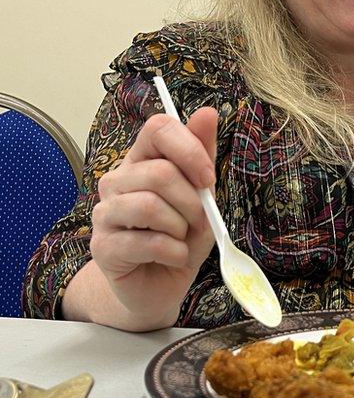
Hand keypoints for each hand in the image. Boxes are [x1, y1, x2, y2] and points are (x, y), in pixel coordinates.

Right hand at [88, 108, 217, 325]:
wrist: (160, 284)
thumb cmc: (181, 236)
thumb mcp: (201, 194)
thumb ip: (202, 155)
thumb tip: (208, 112)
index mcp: (142, 160)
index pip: (158, 128)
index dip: (189, 149)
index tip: (208, 177)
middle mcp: (117, 180)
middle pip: (160, 173)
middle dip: (193, 202)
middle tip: (198, 221)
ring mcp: (105, 213)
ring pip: (150, 206)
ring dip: (181, 228)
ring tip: (182, 239)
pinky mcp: (102, 247)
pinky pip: (147, 242)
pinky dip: (174, 252)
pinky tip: (173, 257)